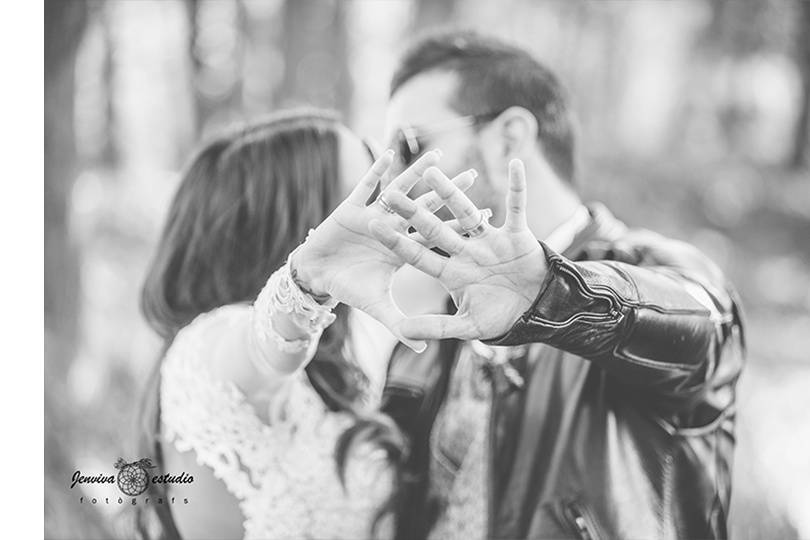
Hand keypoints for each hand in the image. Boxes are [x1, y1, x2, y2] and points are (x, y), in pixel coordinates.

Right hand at [291, 149, 476, 351]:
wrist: (317, 277)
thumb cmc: (349, 289)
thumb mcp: (379, 308)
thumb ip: (402, 325)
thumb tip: (425, 348)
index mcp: (404, 249)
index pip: (438, 235)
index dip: (459, 226)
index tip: (486, 216)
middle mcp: (393, 228)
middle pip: (427, 207)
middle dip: (447, 193)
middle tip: (473, 176)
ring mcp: (373, 215)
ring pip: (400, 191)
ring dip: (417, 173)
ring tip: (438, 155)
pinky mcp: (351, 208)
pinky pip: (365, 186)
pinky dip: (376, 171)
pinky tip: (389, 153)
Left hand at [368, 159, 545, 340]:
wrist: (537, 311)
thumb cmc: (501, 318)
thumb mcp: (466, 326)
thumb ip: (436, 327)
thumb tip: (404, 333)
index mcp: (451, 272)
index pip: (417, 254)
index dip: (396, 241)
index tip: (373, 226)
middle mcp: (465, 251)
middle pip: (434, 228)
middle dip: (413, 212)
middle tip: (389, 193)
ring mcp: (489, 240)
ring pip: (466, 212)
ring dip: (450, 192)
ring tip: (431, 170)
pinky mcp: (516, 234)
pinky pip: (517, 206)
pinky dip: (518, 187)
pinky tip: (514, 164)